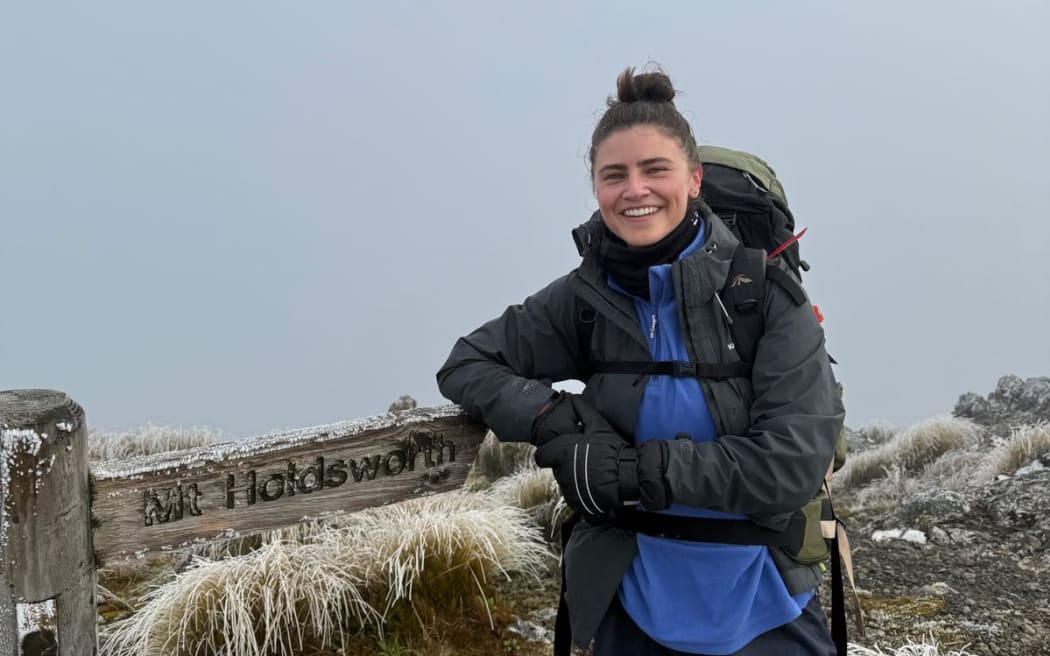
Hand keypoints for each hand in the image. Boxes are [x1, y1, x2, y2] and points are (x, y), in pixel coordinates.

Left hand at [533, 397, 671, 514]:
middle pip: (554, 468)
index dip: (549, 453)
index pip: (541, 456)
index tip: (559, 452)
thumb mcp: (599, 426)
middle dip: (565, 463)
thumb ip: (582, 411)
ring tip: (591, 472)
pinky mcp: (576, 502)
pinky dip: (580, 492)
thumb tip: (573, 398)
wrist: (629, 476)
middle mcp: (561, 472)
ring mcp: (568, 489)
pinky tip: (593, 484)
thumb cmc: (613, 450)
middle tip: (582, 460)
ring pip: (563, 482)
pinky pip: (572, 496)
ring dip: (573, 477)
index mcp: (562, 453)